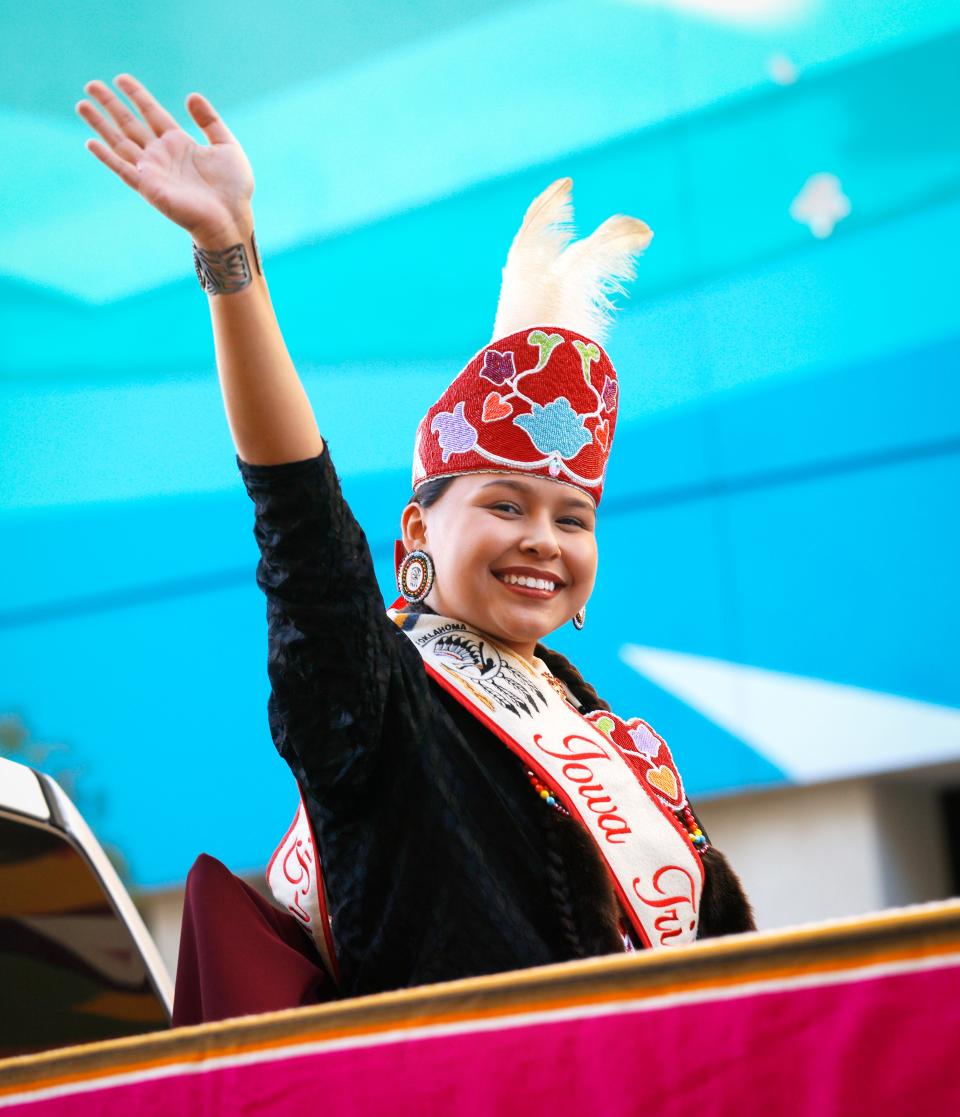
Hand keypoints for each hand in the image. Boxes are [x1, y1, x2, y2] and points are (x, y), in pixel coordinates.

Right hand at [77, 74, 254, 246]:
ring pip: (119, 142)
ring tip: (81, 105)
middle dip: (110, 104)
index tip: (120, 78)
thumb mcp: (227, 146)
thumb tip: (191, 95)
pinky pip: (122, 169)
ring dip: (100, 124)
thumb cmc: (233, 189)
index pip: (151, 113)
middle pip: (129, 124)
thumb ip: (209, 121)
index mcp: (178, 143)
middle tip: (91, 84)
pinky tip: (90, 142)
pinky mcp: (148, 187)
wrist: (231, 218)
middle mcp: (161, 155)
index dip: (136, 95)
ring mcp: (153, 170)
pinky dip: (106, 156)